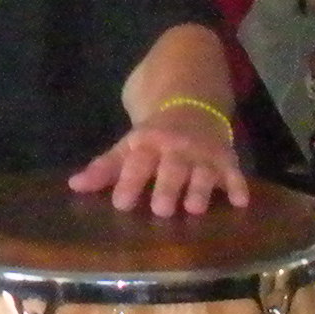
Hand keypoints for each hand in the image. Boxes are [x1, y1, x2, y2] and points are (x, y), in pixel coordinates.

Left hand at [71, 105, 253, 217]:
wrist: (192, 102)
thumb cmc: (154, 135)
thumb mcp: (129, 145)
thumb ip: (105, 168)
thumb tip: (73, 186)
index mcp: (148, 143)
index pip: (136, 163)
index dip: (129, 182)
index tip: (121, 203)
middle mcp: (176, 148)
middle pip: (172, 169)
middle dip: (167, 188)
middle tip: (161, 210)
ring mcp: (203, 153)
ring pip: (203, 172)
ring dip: (200, 189)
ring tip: (194, 209)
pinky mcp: (226, 158)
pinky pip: (234, 172)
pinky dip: (238, 186)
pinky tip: (241, 202)